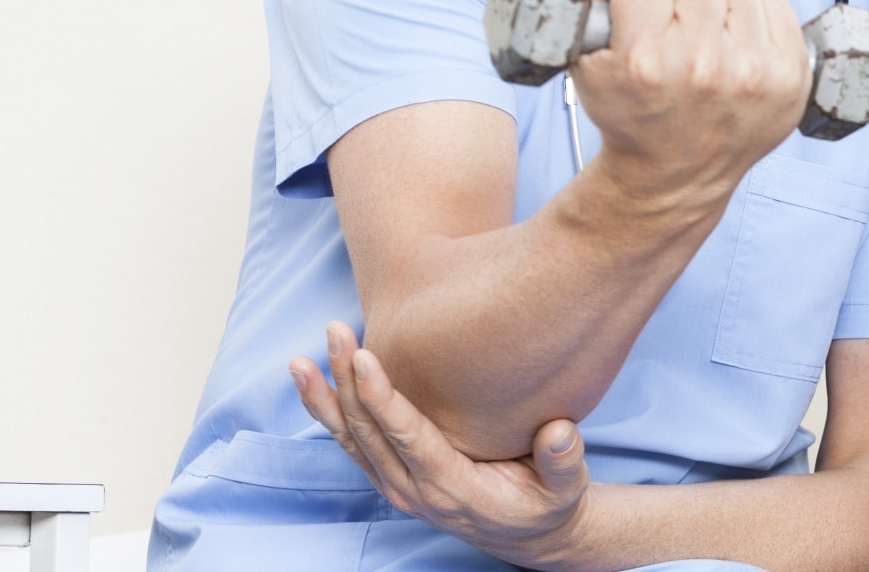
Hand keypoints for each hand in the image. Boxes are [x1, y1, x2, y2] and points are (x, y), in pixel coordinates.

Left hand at [293, 322, 591, 566]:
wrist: (530, 538)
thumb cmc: (548, 503)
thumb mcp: (567, 489)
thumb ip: (564, 461)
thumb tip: (560, 432)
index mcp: (452, 487)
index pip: (407, 436)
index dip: (383, 396)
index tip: (365, 355)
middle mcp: (414, 489)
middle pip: (369, 430)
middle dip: (347, 379)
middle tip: (334, 330)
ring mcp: (398, 486)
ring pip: (351, 438)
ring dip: (326, 396)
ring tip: (301, 360)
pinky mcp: (393, 478)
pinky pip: (353, 444)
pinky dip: (329, 413)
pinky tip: (314, 383)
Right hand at [570, 0, 811, 202]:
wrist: (675, 174)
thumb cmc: (631, 111)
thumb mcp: (587, 58)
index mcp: (646, 59)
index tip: (638, 1)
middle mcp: (702, 65)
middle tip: (672, 24)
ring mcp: (753, 72)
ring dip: (718, 1)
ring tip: (705, 38)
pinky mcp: (790, 76)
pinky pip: (776, 0)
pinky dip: (756, 16)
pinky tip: (736, 47)